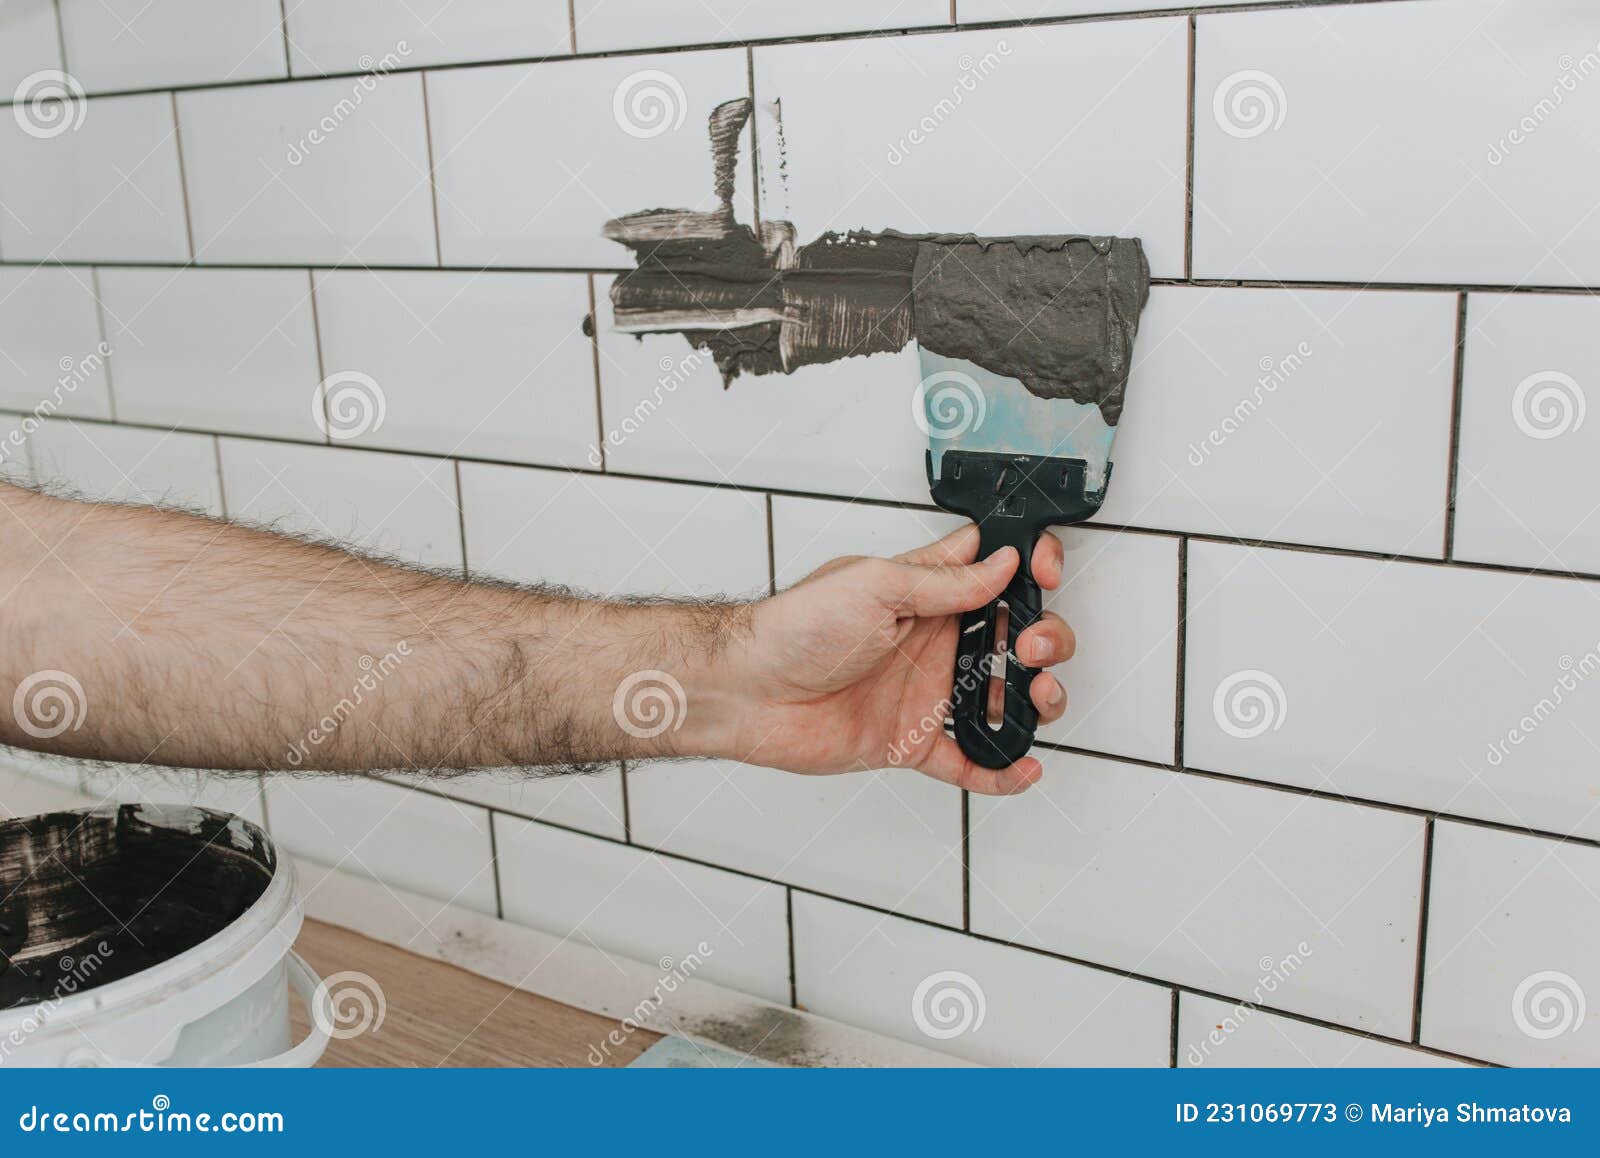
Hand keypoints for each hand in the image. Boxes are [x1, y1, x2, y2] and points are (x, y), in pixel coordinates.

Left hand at [706, 524, 1073, 794]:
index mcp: (925, 594)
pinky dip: (1000, 771)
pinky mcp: (910, 741)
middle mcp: (931, 642)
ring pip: (1001, 699)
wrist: (746, 691)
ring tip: (1036, 697)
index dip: (1028, 567)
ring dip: (1034, 699)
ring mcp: (924, 693)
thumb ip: (944, 581)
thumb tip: (1003, 562)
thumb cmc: (794, 628)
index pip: (993, 571)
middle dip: (1045, 638)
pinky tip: (1023, 766)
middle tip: (1029, 647)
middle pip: (1013, 637)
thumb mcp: (875, 584)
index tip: (1043, 573)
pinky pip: (967, 762)